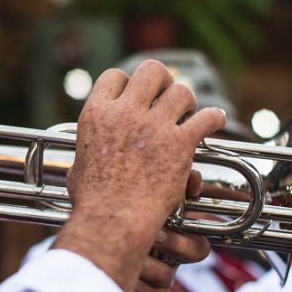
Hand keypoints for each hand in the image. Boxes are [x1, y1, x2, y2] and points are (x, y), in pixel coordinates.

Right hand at [53, 60, 225, 291]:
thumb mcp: (77, 170)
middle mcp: (126, 113)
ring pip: (181, 91)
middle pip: (151, 70)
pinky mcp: (180, 143)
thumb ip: (83, 156)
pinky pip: (206, 117)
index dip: (128, 83)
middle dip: (163, 80)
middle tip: (167, 95)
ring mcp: (154, 126)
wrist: (113, 220)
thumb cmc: (92, 202)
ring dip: (187, 101)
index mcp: (97, 114)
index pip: (115, 76)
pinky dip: (214, 117)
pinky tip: (214, 121)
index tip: (136, 95)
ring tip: (188, 114)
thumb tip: (79, 164)